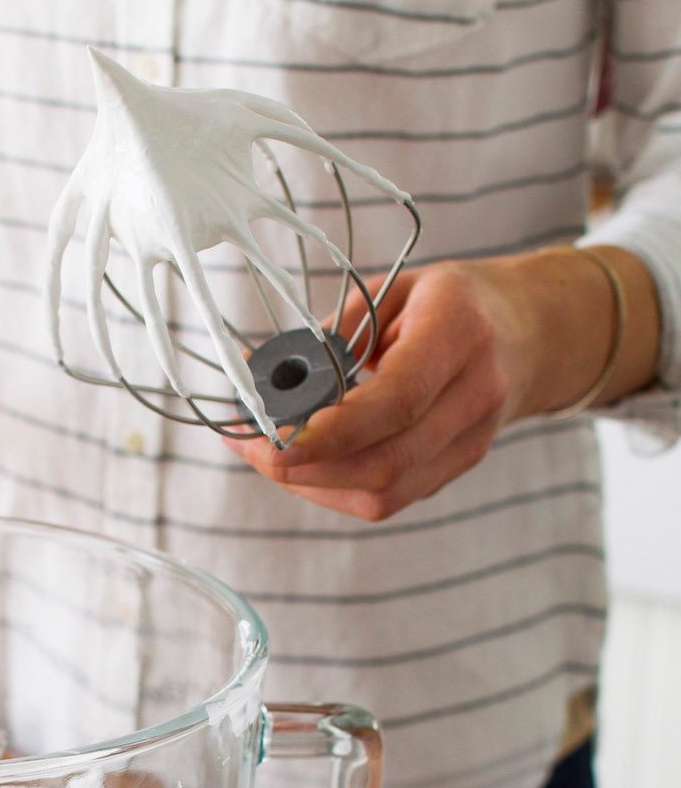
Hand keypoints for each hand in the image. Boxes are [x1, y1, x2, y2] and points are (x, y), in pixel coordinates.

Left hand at [223, 246, 659, 520]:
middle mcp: (475, 396)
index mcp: (458, 335)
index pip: (397, 400)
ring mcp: (472, 442)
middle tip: (251, 448)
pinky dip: (334, 488)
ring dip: (313, 484)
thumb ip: (333, 334)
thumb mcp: (395, 290)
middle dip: (306, 468)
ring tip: (265, 455)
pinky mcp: (457, 468)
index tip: (273, 436)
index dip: (331, 430)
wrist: (537, 331)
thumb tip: (263, 378)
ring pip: (385, 493)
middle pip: (387, 462)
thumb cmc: (451, 303)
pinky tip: (302, 463)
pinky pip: (390, 497)